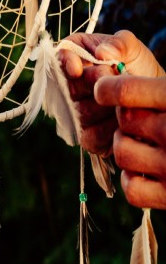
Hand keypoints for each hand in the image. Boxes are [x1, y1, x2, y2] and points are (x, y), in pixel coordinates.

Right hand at [58, 30, 164, 155]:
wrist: (150, 96)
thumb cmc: (137, 67)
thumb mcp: (133, 49)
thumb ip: (119, 43)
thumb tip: (102, 52)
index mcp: (76, 57)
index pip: (59, 59)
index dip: (65, 64)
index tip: (77, 69)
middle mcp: (70, 86)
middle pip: (69, 88)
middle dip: (95, 84)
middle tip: (117, 79)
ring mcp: (76, 112)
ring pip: (81, 112)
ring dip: (106, 106)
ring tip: (125, 100)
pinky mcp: (87, 136)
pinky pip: (90, 135)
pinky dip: (109, 128)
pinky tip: (122, 119)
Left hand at [95, 75, 165, 209]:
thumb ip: (160, 87)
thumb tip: (112, 75)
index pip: (126, 90)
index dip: (108, 87)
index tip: (104, 89)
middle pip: (123, 120)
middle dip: (125, 116)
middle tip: (140, 118)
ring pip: (121, 151)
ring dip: (127, 146)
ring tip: (145, 143)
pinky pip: (131, 188)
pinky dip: (133, 179)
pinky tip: (147, 169)